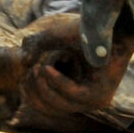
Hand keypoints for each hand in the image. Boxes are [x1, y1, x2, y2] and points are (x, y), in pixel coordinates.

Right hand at [18, 14, 133, 122]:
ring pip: (59, 105)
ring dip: (44, 86)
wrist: (109, 24)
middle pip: (49, 108)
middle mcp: (84, 100)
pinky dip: (57, 81)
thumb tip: (24, 62)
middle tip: (32, 71)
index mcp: (74, 91)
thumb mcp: (53, 39)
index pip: (46, 105)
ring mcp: (93, 101)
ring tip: (39, 68)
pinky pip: (72, 94)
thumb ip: (37, 47)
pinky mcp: (99, 96)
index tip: (24, 76)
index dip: (30, 93)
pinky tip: (47, 68)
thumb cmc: (85, 30)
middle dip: (34, 90)